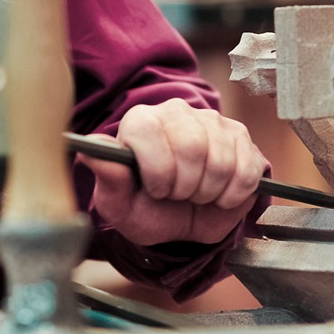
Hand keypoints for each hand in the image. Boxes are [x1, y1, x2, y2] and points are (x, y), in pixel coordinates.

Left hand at [81, 100, 264, 246]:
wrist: (183, 221)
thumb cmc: (147, 210)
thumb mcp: (120, 205)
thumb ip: (108, 177)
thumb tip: (88, 148)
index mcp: (141, 122)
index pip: (149, 132)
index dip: (157, 172)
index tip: (156, 191)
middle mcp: (176, 112)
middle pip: (191, 147)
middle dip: (185, 187)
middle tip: (178, 196)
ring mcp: (213, 121)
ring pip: (221, 161)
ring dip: (208, 193)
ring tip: (196, 195)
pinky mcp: (240, 137)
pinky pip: (246, 169)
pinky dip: (233, 194)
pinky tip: (220, 195)